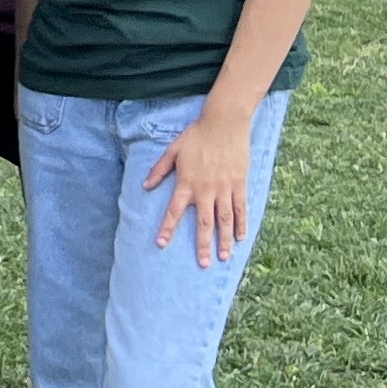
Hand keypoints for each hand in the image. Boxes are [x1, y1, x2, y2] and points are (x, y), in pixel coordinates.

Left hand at [148, 102, 258, 266]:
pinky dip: (241, 223)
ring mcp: (225, 188)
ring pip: (225, 220)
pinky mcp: (240, 184)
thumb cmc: (196, 135)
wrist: (224, 123)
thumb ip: (158, 170)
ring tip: (224, 257)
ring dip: (224, 240)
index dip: (167, 228)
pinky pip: (241, 208)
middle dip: (202, 245)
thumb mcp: (172, 150)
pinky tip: (241, 238)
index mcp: (186, 183)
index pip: (174, 211)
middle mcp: (206, 190)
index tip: (162, 244)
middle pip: (204, 223)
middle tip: (203, 264)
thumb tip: (145, 186)